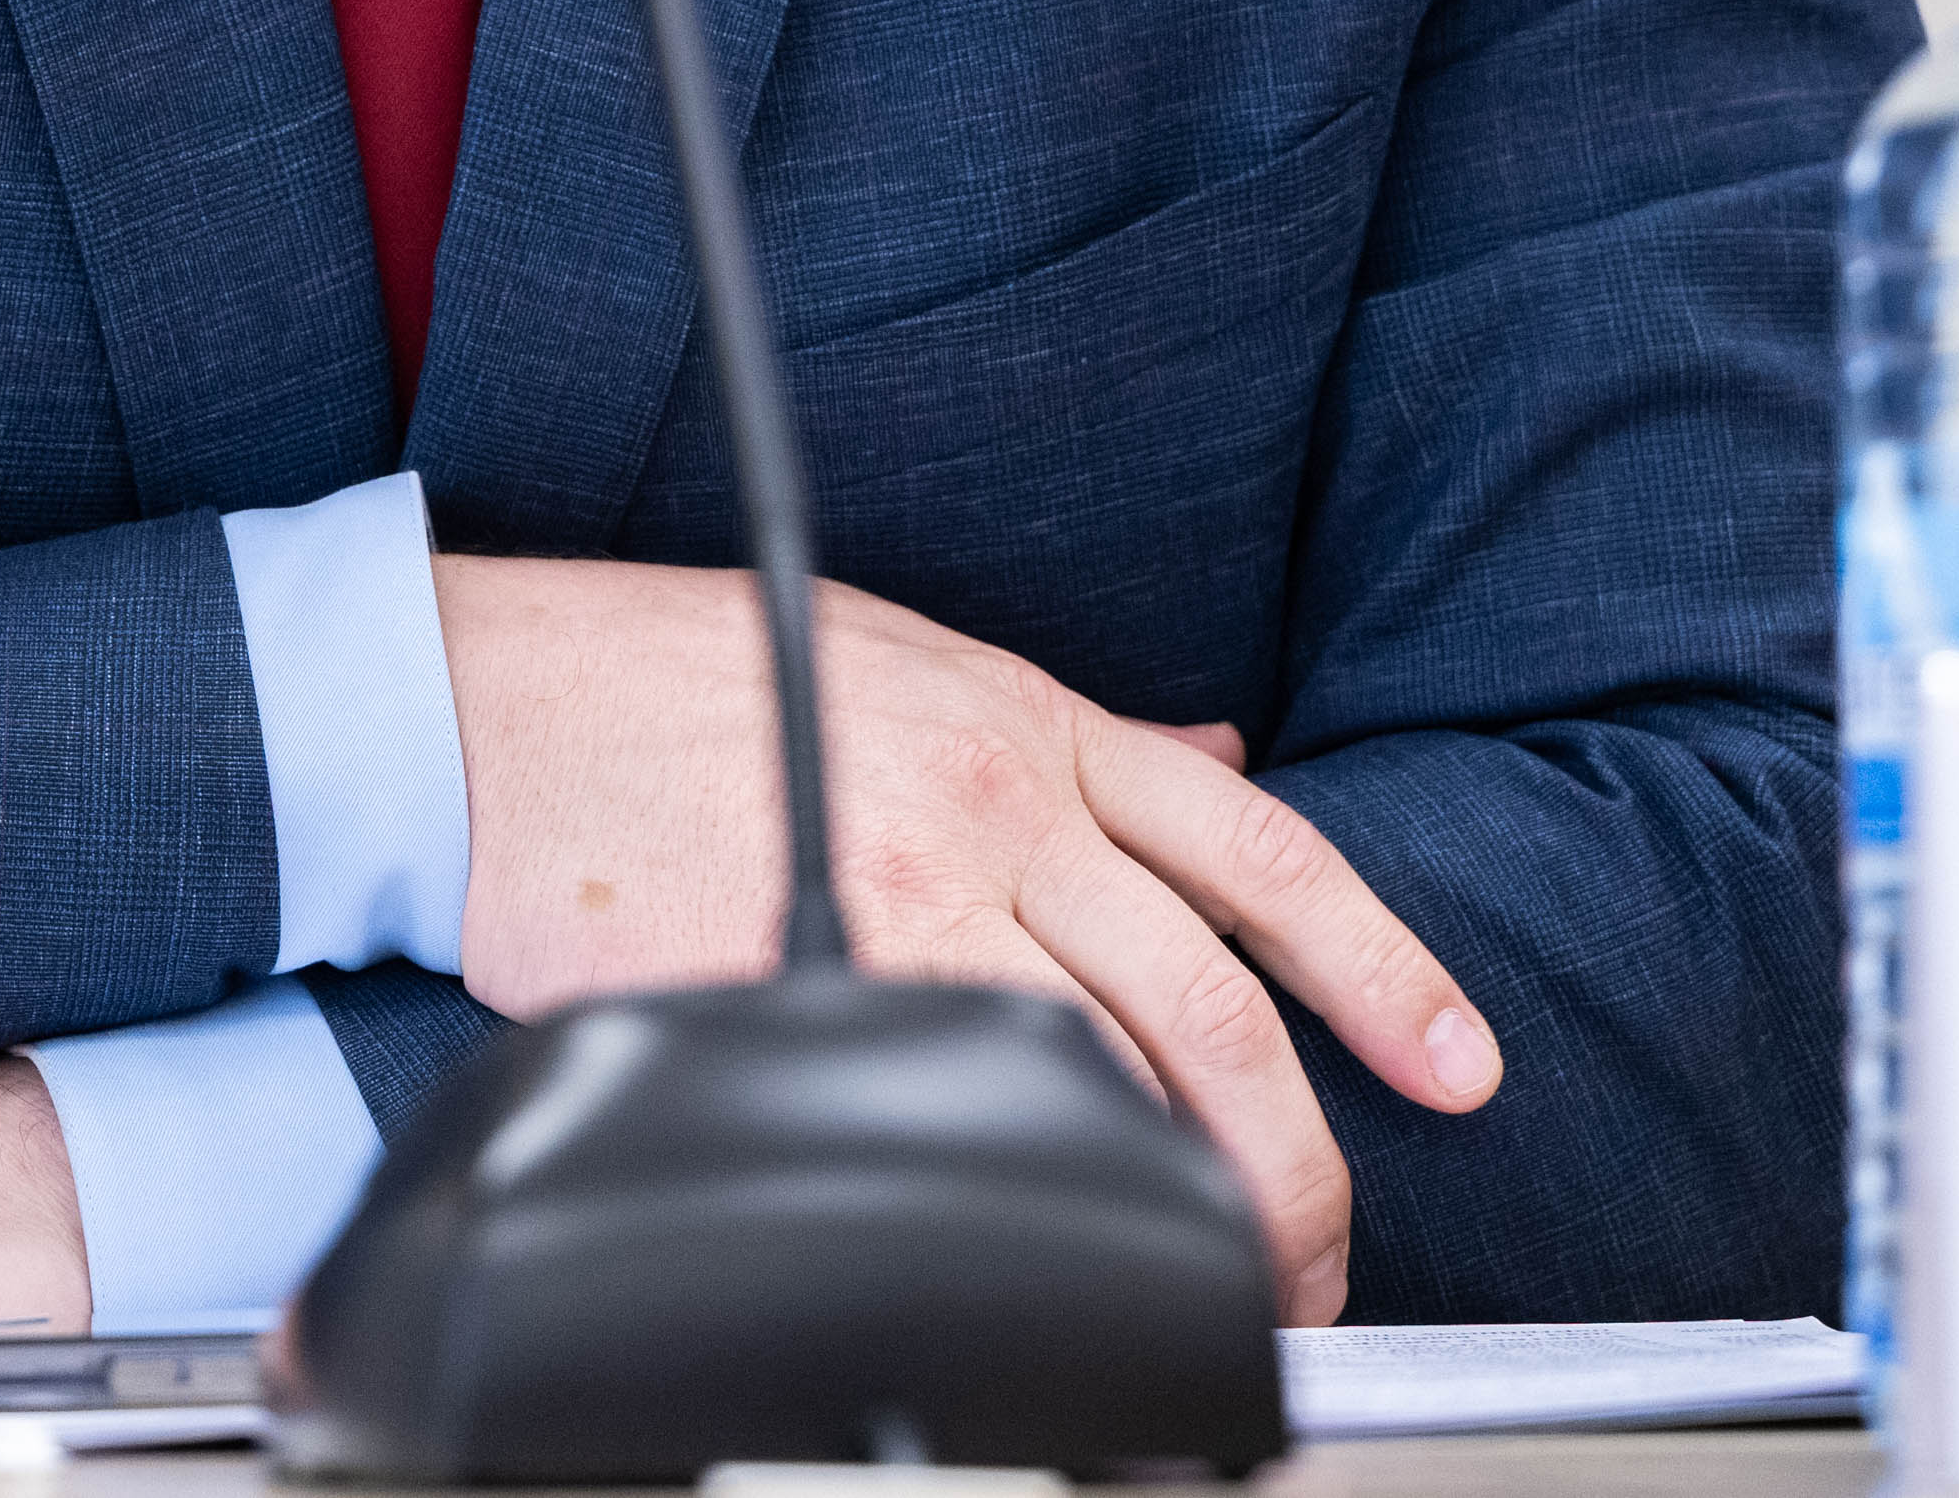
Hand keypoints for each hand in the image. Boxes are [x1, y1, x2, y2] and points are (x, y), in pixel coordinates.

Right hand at [433, 551, 1498, 1319]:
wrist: (497, 695)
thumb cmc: (690, 679)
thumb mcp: (921, 664)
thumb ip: (1081, 742)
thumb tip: (1221, 769)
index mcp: (1039, 724)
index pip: (1264, 855)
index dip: (1384, 971)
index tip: (1462, 1070)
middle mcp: (998, 799)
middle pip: (1213, 1003)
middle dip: (1298, 1165)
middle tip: (1318, 1269)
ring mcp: (906, 886)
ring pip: (1108, 1067)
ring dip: (1184, 1200)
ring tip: (1210, 1293)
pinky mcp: (808, 970)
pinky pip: (948, 1095)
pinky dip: (1024, 1183)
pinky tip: (1039, 1247)